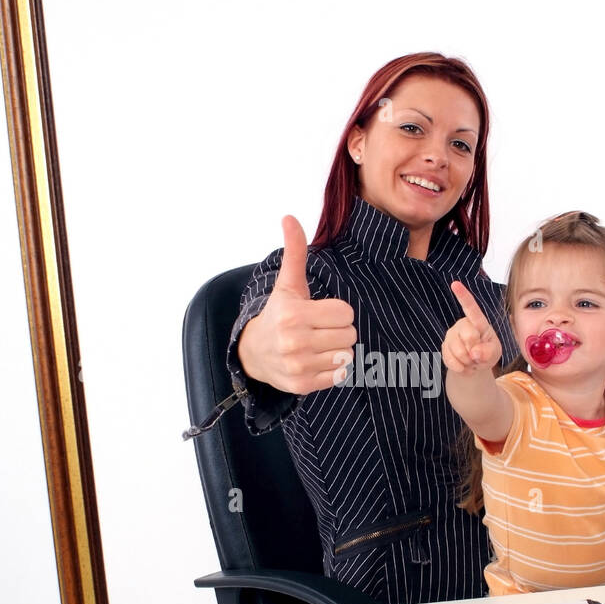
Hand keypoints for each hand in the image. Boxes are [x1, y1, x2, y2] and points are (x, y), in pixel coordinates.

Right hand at [237, 216, 356, 393]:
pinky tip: (315, 360)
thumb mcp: (288, 284)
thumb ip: (294, 252)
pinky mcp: (303, 386)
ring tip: (318, 344)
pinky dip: (332, 368)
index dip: (337, 311)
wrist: (254, 353)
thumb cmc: (278, 314)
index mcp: (293, 315)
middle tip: (319, 329)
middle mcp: (294, 342)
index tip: (320, 312)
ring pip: (347, 355)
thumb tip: (289, 217)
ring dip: (337, 349)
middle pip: (350, 335)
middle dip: (338, 330)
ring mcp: (298, 367)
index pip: (346, 313)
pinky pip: (339, 375)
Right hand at [442, 281, 501, 374]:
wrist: (474, 365)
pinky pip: (450, 359)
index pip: (470, 307)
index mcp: (478, 321)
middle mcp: (462, 325)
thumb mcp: (494, 353)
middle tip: (478, 355)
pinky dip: (460, 367)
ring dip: (467, 361)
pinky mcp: (444, 347)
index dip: (463, 296)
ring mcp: (451, 335)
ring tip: (471, 360)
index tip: (455, 284)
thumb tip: (475, 352)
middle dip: (475, 350)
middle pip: (467, 336)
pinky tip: (464, 365)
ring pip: (458, 350)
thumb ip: (488, 352)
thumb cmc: (487, 353)